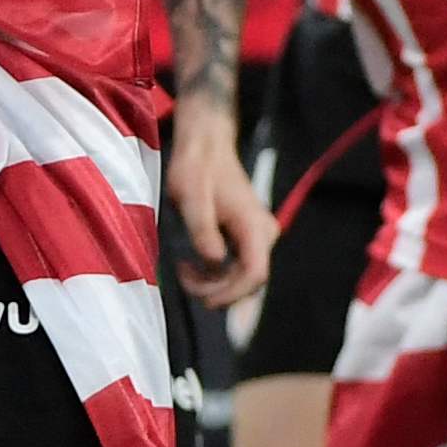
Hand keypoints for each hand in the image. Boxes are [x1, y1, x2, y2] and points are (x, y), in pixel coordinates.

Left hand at [164, 103, 273, 310]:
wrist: (205, 147)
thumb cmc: (196, 169)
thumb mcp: (191, 198)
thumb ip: (203, 230)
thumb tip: (215, 261)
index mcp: (254, 226)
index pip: (255, 274)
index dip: (232, 293)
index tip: (204, 299)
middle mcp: (263, 234)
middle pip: (249, 282)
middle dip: (217, 290)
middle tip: (184, 277)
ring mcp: (257, 237)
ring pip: (242, 279)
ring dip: (213, 284)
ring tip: (183, 269)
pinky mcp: (246, 239)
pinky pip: (236, 269)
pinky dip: (214, 275)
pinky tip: (191, 266)